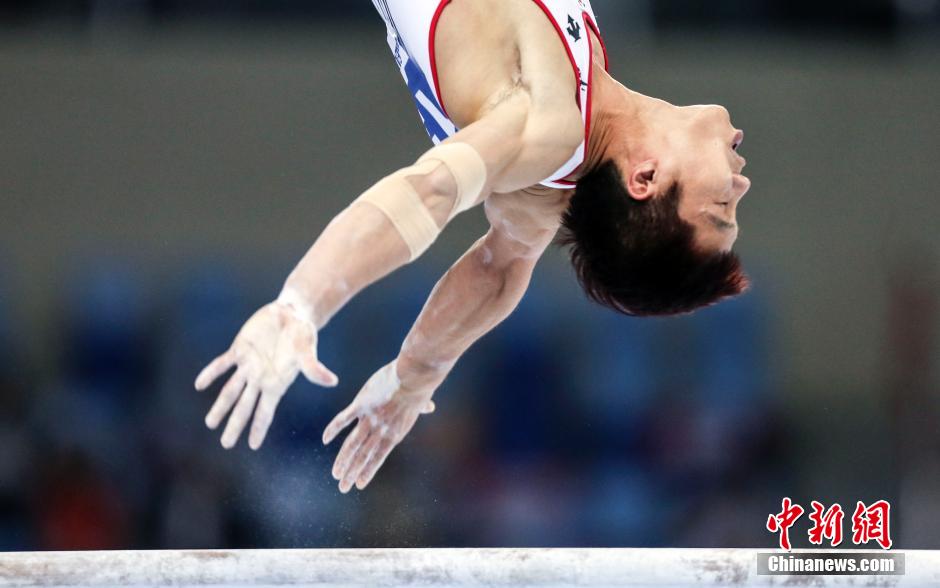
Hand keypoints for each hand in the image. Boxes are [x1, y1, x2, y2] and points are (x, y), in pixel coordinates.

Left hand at [195, 289, 337, 449]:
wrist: (293, 314)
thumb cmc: (304, 333)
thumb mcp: (307, 351)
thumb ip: (314, 369)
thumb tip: (332, 381)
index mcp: (276, 384)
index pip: (265, 412)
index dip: (258, 428)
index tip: (252, 446)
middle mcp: (260, 379)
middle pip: (244, 407)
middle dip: (235, 425)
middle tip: (226, 444)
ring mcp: (248, 366)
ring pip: (230, 390)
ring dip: (220, 407)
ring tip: (210, 423)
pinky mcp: (239, 350)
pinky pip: (222, 364)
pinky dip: (211, 373)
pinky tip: (200, 385)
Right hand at [322, 360, 434, 492]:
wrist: (413, 379)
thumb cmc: (419, 387)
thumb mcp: (420, 403)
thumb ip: (421, 408)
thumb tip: (430, 407)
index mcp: (394, 434)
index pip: (378, 458)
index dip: (368, 472)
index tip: (359, 484)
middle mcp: (381, 431)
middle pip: (363, 457)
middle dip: (352, 474)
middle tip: (342, 488)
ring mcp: (370, 419)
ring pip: (352, 445)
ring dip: (343, 461)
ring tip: (335, 475)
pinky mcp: (361, 405)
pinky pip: (343, 420)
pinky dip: (333, 429)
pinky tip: (325, 440)